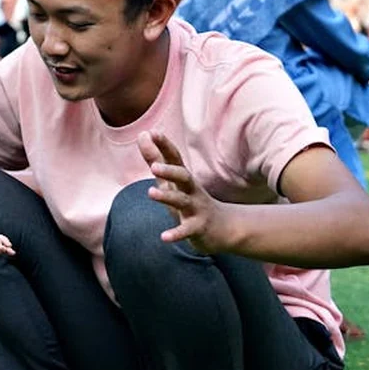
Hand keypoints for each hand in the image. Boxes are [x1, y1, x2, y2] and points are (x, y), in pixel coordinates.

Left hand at [137, 131, 231, 253]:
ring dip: (167, 197)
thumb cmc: (192, 201)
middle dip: (170, 171)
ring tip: (151, 193)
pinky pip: (187, 230)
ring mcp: (196, 209)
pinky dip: (176, 233)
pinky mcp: (198, 228)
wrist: (225, 228)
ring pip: (183, 201)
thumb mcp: (172, 181)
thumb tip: (143, 134)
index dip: (164, 146)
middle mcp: (192, 191)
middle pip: (184, 177)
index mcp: (184, 179)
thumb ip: (156, 159)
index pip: (175, 159)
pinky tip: (163, 237)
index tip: (152, 132)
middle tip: (153, 167)